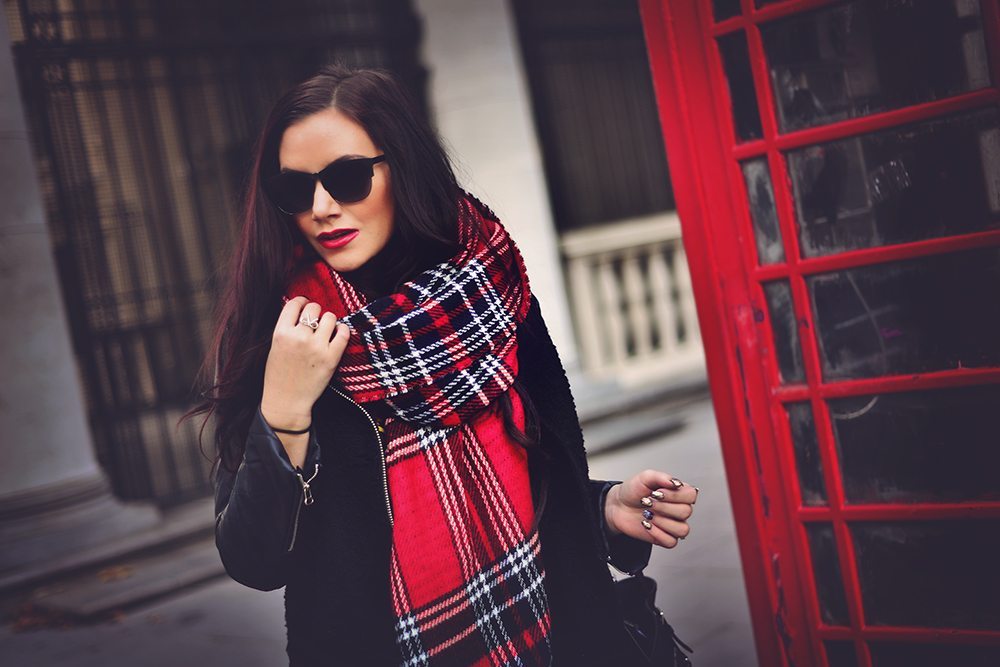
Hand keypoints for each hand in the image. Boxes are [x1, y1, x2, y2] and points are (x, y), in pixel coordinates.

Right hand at [260, 296, 350, 429]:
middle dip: (315, 312)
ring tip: (326, 329)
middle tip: (316, 321)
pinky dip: (342, 330)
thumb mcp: (275, 347)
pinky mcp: (331, 358)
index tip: (305, 305)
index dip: (302, 301)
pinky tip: (338, 332)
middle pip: (313, 308)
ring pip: (330, 317)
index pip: (294, 304)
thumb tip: (301, 310)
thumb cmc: (278, 376)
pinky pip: (343, 333)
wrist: (286, 401)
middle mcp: (299, 337)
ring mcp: (316, 347)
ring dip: (329, 321)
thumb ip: (286, 329)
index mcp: (281, 333)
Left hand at [604, 469, 697, 548]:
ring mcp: (673, 524)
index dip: (674, 495)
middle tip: (648, 502)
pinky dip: (658, 534)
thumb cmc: (632, 491)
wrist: (618, 506)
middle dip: (663, 507)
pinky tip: (647, 525)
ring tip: (648, 514)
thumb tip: (676, 483)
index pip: (691, 495)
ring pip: (682, 529)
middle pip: (686, 512)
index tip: (657, 492)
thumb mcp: (644, 477)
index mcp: (677, 493)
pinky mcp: (665, 538)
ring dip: (662, 521)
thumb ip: (661, 477)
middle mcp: (678, 509)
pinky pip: (671, 542)